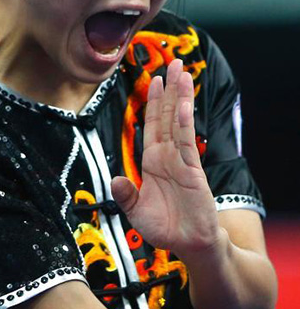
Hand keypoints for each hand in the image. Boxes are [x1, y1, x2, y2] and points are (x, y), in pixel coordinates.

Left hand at [111, 58, 220, 259]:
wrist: (189, 246)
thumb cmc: (165, 228)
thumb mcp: (136, 212)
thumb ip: (125, 195)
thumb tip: (115, 180)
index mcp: (153, 161)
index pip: (153, 124)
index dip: (153, 102)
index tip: (155, 79)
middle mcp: (167, 156)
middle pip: (168, 115)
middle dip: (171, 89)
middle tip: (175, 62)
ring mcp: (181, 161)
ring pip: (178, 122)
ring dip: (180, 97)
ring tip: (183, 72)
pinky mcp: (193, 171)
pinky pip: (186, 142)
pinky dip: (184, 123)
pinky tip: (184, 104)